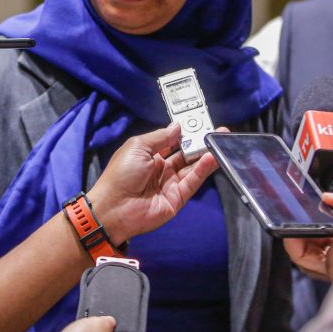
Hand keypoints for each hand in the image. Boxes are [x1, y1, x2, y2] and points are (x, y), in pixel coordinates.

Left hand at [87, 123, 220, 243]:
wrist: (114, 207)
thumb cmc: (121, 174)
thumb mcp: (138, 147)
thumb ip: (161, 137)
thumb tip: (177, 127)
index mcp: (149, 155)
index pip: (172, 142)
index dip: (185, 134)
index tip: (199, 124)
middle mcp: (161, 169)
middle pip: (185, 155)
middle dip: (199, 144)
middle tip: (215, 133)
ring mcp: (170, 184)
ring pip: (192, 168)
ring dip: (205, 156)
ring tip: (218, 143)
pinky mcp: (177, 199)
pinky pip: (192, 182)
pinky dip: (202, 170)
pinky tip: (210, 158)